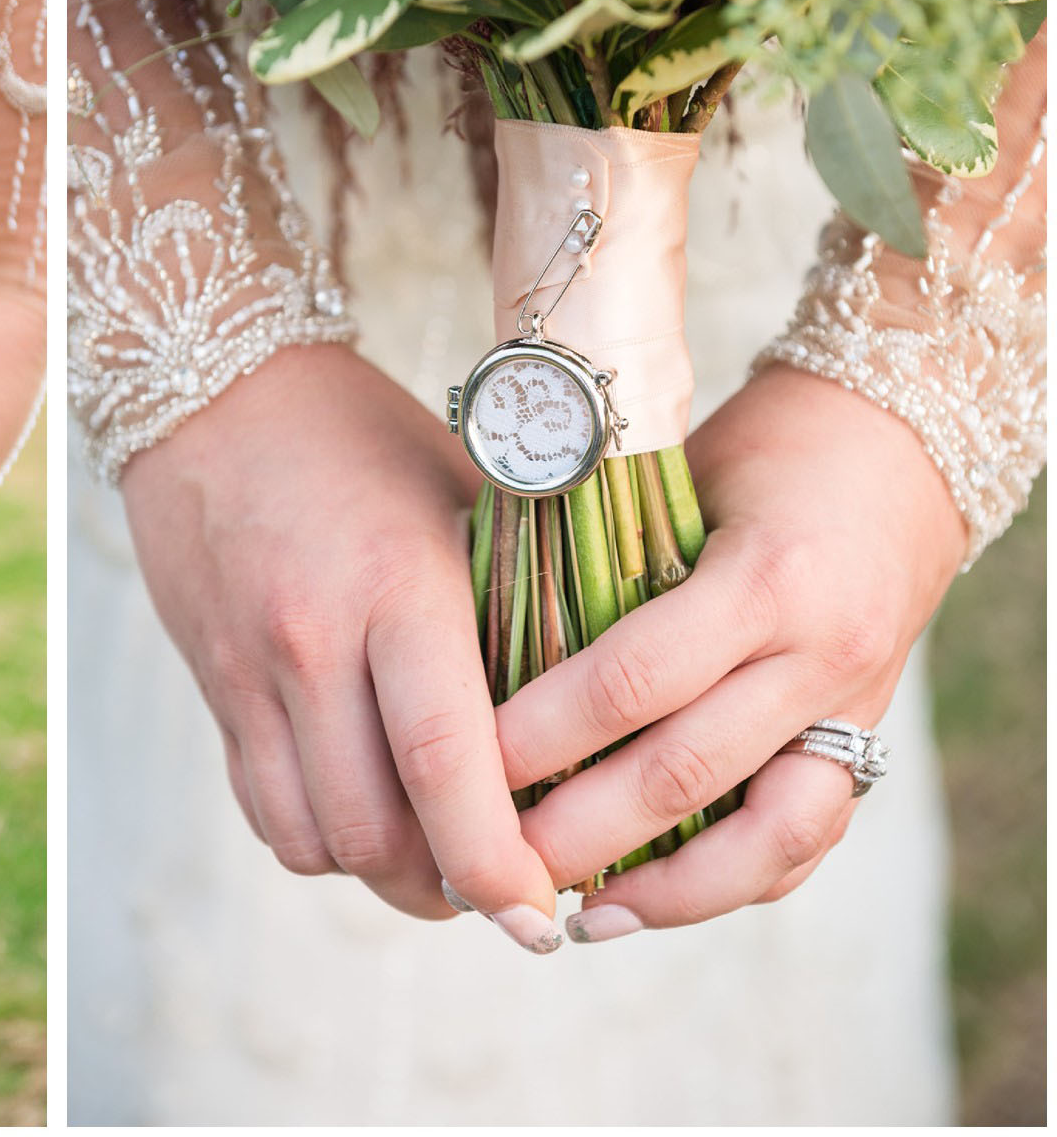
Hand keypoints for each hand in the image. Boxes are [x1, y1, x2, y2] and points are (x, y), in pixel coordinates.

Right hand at [122, 343, 566, 951]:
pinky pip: (266, 810)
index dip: (501, 865)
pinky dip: (324, 839)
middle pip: (380, 832)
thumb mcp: (464, 494)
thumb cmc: (362, 436)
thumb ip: (527, 597)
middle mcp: (312, 642)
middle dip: (452, 891)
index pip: (450, 765)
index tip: (547, 913)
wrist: (211, 393)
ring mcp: (250, 672)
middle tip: (510, 894)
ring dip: (385, 874)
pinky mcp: (215, 687)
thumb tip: (610, 710)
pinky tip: (372, 812)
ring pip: (318, 840)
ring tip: (441, 861)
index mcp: (398, 586)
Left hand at [496, 366, 963, 938]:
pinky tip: (647, 903)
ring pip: (768, 838)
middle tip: (494, 857)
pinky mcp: (868, 739)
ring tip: (577, 916)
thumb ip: (598, 554)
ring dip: (665, 891)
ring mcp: (854, 707)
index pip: (634, 677)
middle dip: (580, 829)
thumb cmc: (754, 451)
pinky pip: (806, 840)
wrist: (896, 447)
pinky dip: (729, 884)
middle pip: (685, 772)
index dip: (544, 731)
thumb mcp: (671, 478)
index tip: (467, 763)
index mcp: (765, 576)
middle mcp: (820, 654)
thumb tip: (473, 626)